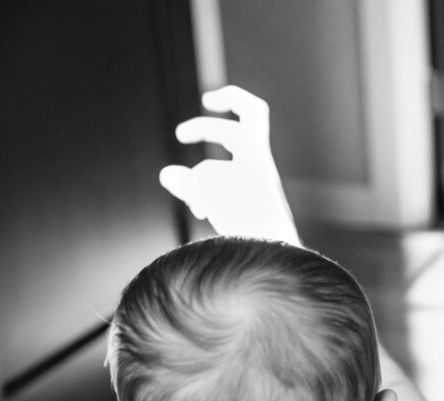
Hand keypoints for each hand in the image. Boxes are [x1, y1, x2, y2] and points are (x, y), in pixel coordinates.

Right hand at [160, 85, 299, 243]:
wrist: (275, 259)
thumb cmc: (244, 222)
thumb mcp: (206, 193)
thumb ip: (184, 181)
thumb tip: (169, 176)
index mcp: (255, 155)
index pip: (251, 111)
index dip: (229, 97)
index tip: (207, 101)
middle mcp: (259, 168)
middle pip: (232, 134)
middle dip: (203, 131)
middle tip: (180, 135)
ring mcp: (256, 188)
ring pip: (224, 167)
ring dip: (201, 175)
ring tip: (193, 196)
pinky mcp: (252, 208)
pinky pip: (226, 191)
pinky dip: (209, 195)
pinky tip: (202, 213)